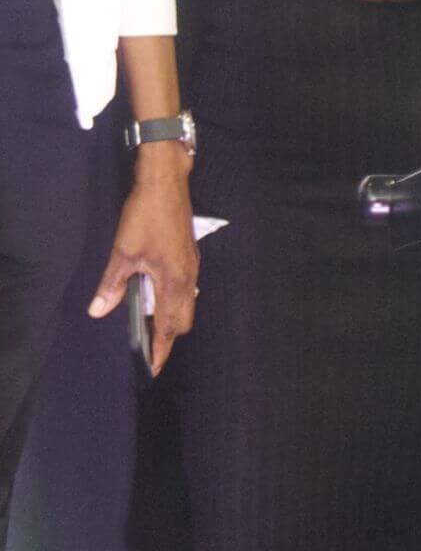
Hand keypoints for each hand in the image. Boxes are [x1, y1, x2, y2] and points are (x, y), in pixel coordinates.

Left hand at [88, 144, 197, 375]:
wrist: (166, 182)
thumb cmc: (146, 216)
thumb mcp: (123, 252)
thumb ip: (113, 285)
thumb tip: (99, 311)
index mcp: (173, 281)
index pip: (170, 328)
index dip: (161, 350)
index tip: (153, 369)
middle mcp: (188, 277)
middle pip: (184, 320)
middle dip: (168, 336)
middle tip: (147, 346)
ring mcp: (191, 265)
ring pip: (186, 303)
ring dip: (170, 316)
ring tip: (148, 321)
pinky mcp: (189, 254)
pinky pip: (185, 287)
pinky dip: (173, 298)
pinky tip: (154, 291)